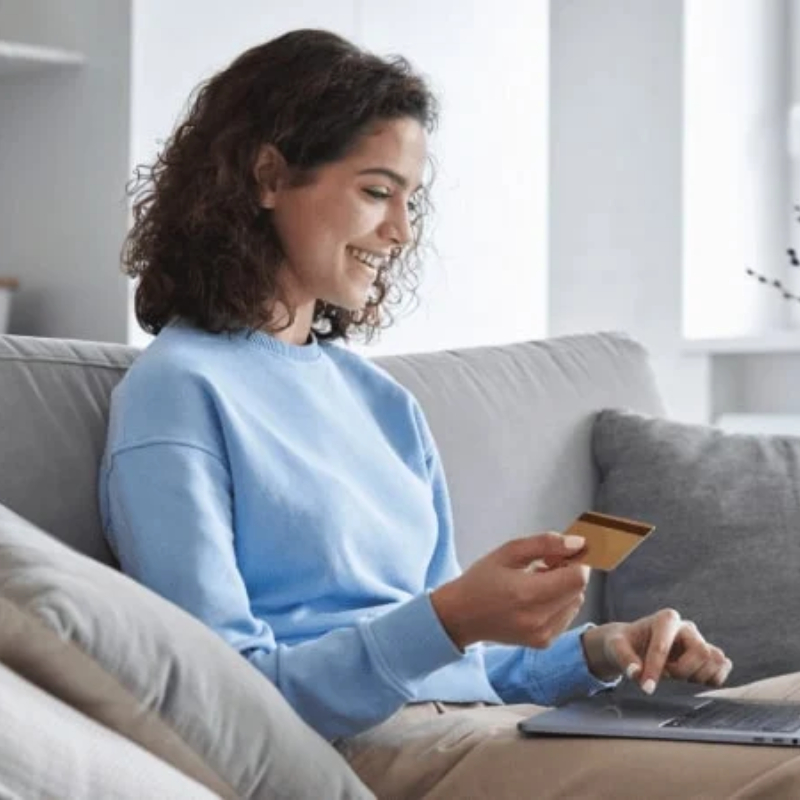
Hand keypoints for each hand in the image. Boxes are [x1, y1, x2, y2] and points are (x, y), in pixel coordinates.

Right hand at [431, 533, 588, 649]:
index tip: (557, 555)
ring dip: (564, 589)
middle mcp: (539, 619)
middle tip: (543, 566)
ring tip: (537, 583)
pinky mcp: (544, 642)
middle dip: (568, 573)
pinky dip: (558, 604)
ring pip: (576, 603)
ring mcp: (543, 634)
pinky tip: (536, 599)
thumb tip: (578, 543)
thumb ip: (545, 543)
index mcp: (528, 594)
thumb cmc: (481, 580)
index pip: (578, 577)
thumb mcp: (508, 552)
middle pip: (579, 590)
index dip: (574, 561)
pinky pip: (567, 616)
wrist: (461, 616)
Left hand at [581, 608, 732, 692]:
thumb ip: (624, 659)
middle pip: (701, 653)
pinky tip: (691, 681)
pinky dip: (711, 679)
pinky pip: (723, 668)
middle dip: (683, 671)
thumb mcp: (616, 647)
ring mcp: (700, 641)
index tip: (647, 687)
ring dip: (698, 676)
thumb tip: (636, 673)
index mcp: (665, 619)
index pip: (665, 646)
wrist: (633, 644)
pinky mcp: (707, 656)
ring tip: (678, 677)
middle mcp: (687, 627)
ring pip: (716, 660)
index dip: (655, 669)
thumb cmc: (624, 643)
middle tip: (666, 675)